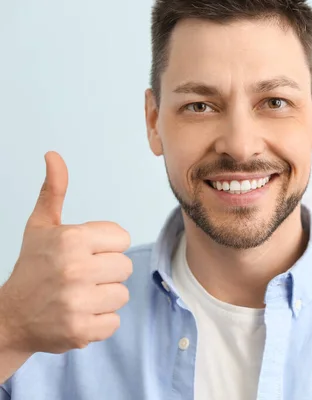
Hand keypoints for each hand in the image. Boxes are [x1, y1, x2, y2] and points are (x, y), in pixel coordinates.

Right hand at [0, 151, 131, 354]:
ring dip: (104, 297)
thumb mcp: (41, 226)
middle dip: (106, 272)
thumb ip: (54, 191)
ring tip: (78, 295)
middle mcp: (75, 269)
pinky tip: (78, 314)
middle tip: (80, 277)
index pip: (122, 238)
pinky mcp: (81, 330)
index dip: (105, 246)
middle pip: (125, 266)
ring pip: (122, 294)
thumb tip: (54, 155)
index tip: (84, 253)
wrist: (10, 317)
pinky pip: (114, 321)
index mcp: (71, 239)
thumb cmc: (33, 267)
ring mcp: (78, 302)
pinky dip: (99, 321)